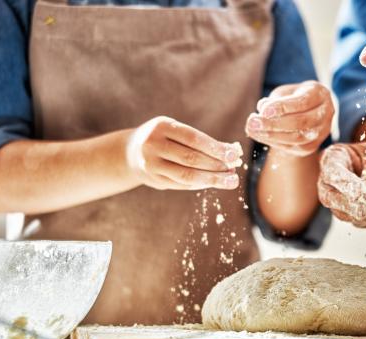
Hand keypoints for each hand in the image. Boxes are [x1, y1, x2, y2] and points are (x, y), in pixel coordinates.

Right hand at [126, 116, 242, 189]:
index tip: (234, 155)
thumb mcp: (177, 131)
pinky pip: (182, 184)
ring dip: (212, 179)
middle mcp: (153, 144)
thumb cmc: (164, 138)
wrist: (131, 152)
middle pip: (191, 159)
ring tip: (230, 181)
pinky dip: (201, 184)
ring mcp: (151, 164)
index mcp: (162, 127)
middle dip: (216, 166)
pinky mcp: (154, 180)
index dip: (215, 148)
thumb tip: (233, 152)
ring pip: (186, 176)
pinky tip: (213, 183)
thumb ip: (201, 141)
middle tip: (234, 171)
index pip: (193, 139)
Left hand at [245, 81, 334, 156]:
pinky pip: (293, 147)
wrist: (310, 110)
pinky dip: (274, 142)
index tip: (263, 110)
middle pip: (301, 122)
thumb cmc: (295, 96)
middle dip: (274, 124)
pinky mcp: (312, 146)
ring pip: (297, 138)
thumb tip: (262, 109)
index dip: (283, 107)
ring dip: (271, 135)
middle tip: (253, 122)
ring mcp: (321, 133)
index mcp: (320, 95)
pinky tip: (259, 135)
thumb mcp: (286, 91)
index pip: (302, 102)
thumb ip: (276, 99)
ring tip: (252, 129)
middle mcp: (326, 114)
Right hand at [318, 137, 365, 228]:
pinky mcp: (355, 216)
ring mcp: (343, 200)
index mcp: (337, 157)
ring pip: (343, 214)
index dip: (344, 183)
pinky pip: (360, 223)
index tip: (359, 194)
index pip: (332, 171)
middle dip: (348, 205)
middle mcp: (334, 181)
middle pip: (328, 196)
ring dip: (364, 214)